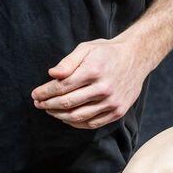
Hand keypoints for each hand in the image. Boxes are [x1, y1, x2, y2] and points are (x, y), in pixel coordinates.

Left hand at [32, 37, 155, 129]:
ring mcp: (112, 102)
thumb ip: (68, 62)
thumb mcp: (87, 49)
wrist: (137, 57)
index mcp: (93, 70)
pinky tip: (66, 117)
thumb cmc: (107, 52)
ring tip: (49, 111)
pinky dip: (76, 123)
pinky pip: (92, 123)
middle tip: (38, 104)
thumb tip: (51, 74)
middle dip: (48, 105)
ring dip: (59, 115)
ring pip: (78, 116)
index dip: (45, 92)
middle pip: (67, 103)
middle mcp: (103, 88)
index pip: (62, 86)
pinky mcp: (117, 111)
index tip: (35, 94)